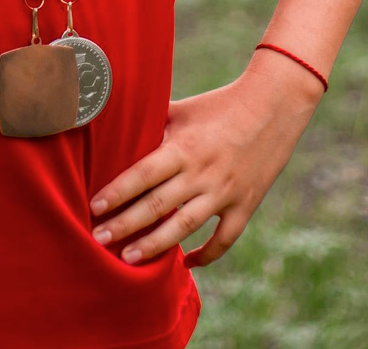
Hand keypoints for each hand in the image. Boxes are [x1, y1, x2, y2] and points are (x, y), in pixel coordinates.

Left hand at [90, 49, 323, 267]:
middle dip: (125, 225)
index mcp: (185, 147)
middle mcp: (203, 172)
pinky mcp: (245, 205)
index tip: (93, 208)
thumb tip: (114, 125)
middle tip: (98, 240)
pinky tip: (185, 263)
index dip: (117, 193)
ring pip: (185, 226)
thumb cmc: (220, 104)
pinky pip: (224, 239)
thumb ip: (152, 122)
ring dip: (155, 245)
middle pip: (158, 205)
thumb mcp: (183, 109)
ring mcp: (225, 192)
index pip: (143, 175)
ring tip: (128, 258)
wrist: (274, 105)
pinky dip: (206, 255)